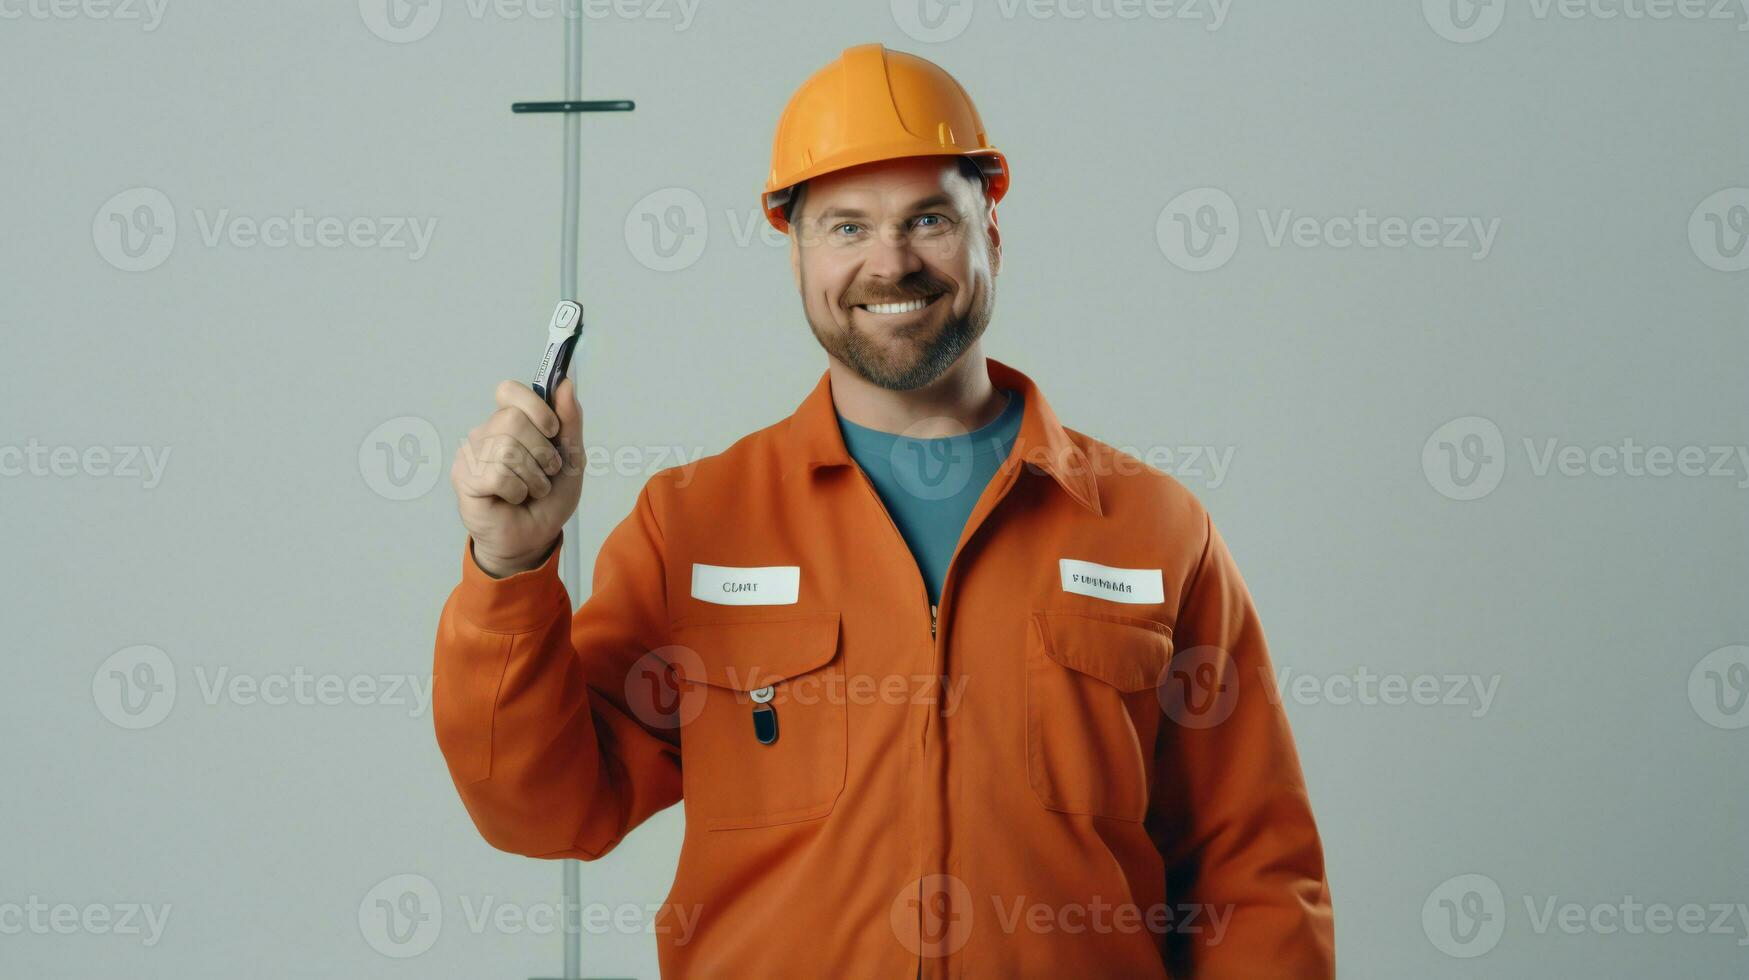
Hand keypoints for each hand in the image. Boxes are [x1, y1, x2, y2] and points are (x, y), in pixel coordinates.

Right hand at [452, 377, 582, 577]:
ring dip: (533, 476)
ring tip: (533, 490)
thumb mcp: (571, 458)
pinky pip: (498, 474)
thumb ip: (570, 421)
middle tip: (546, 472)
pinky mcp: (464, 478)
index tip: (552, 429)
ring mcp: (471, 455)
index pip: (508, 391)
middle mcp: (486, 433)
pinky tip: (515, 499)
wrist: (533, 538)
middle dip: (542, 451)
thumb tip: (566, 383)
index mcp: (510, 422)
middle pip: (512, 419)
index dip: (534, 406)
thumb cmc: (547, 499)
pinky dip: (518, 490)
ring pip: (506, 449)